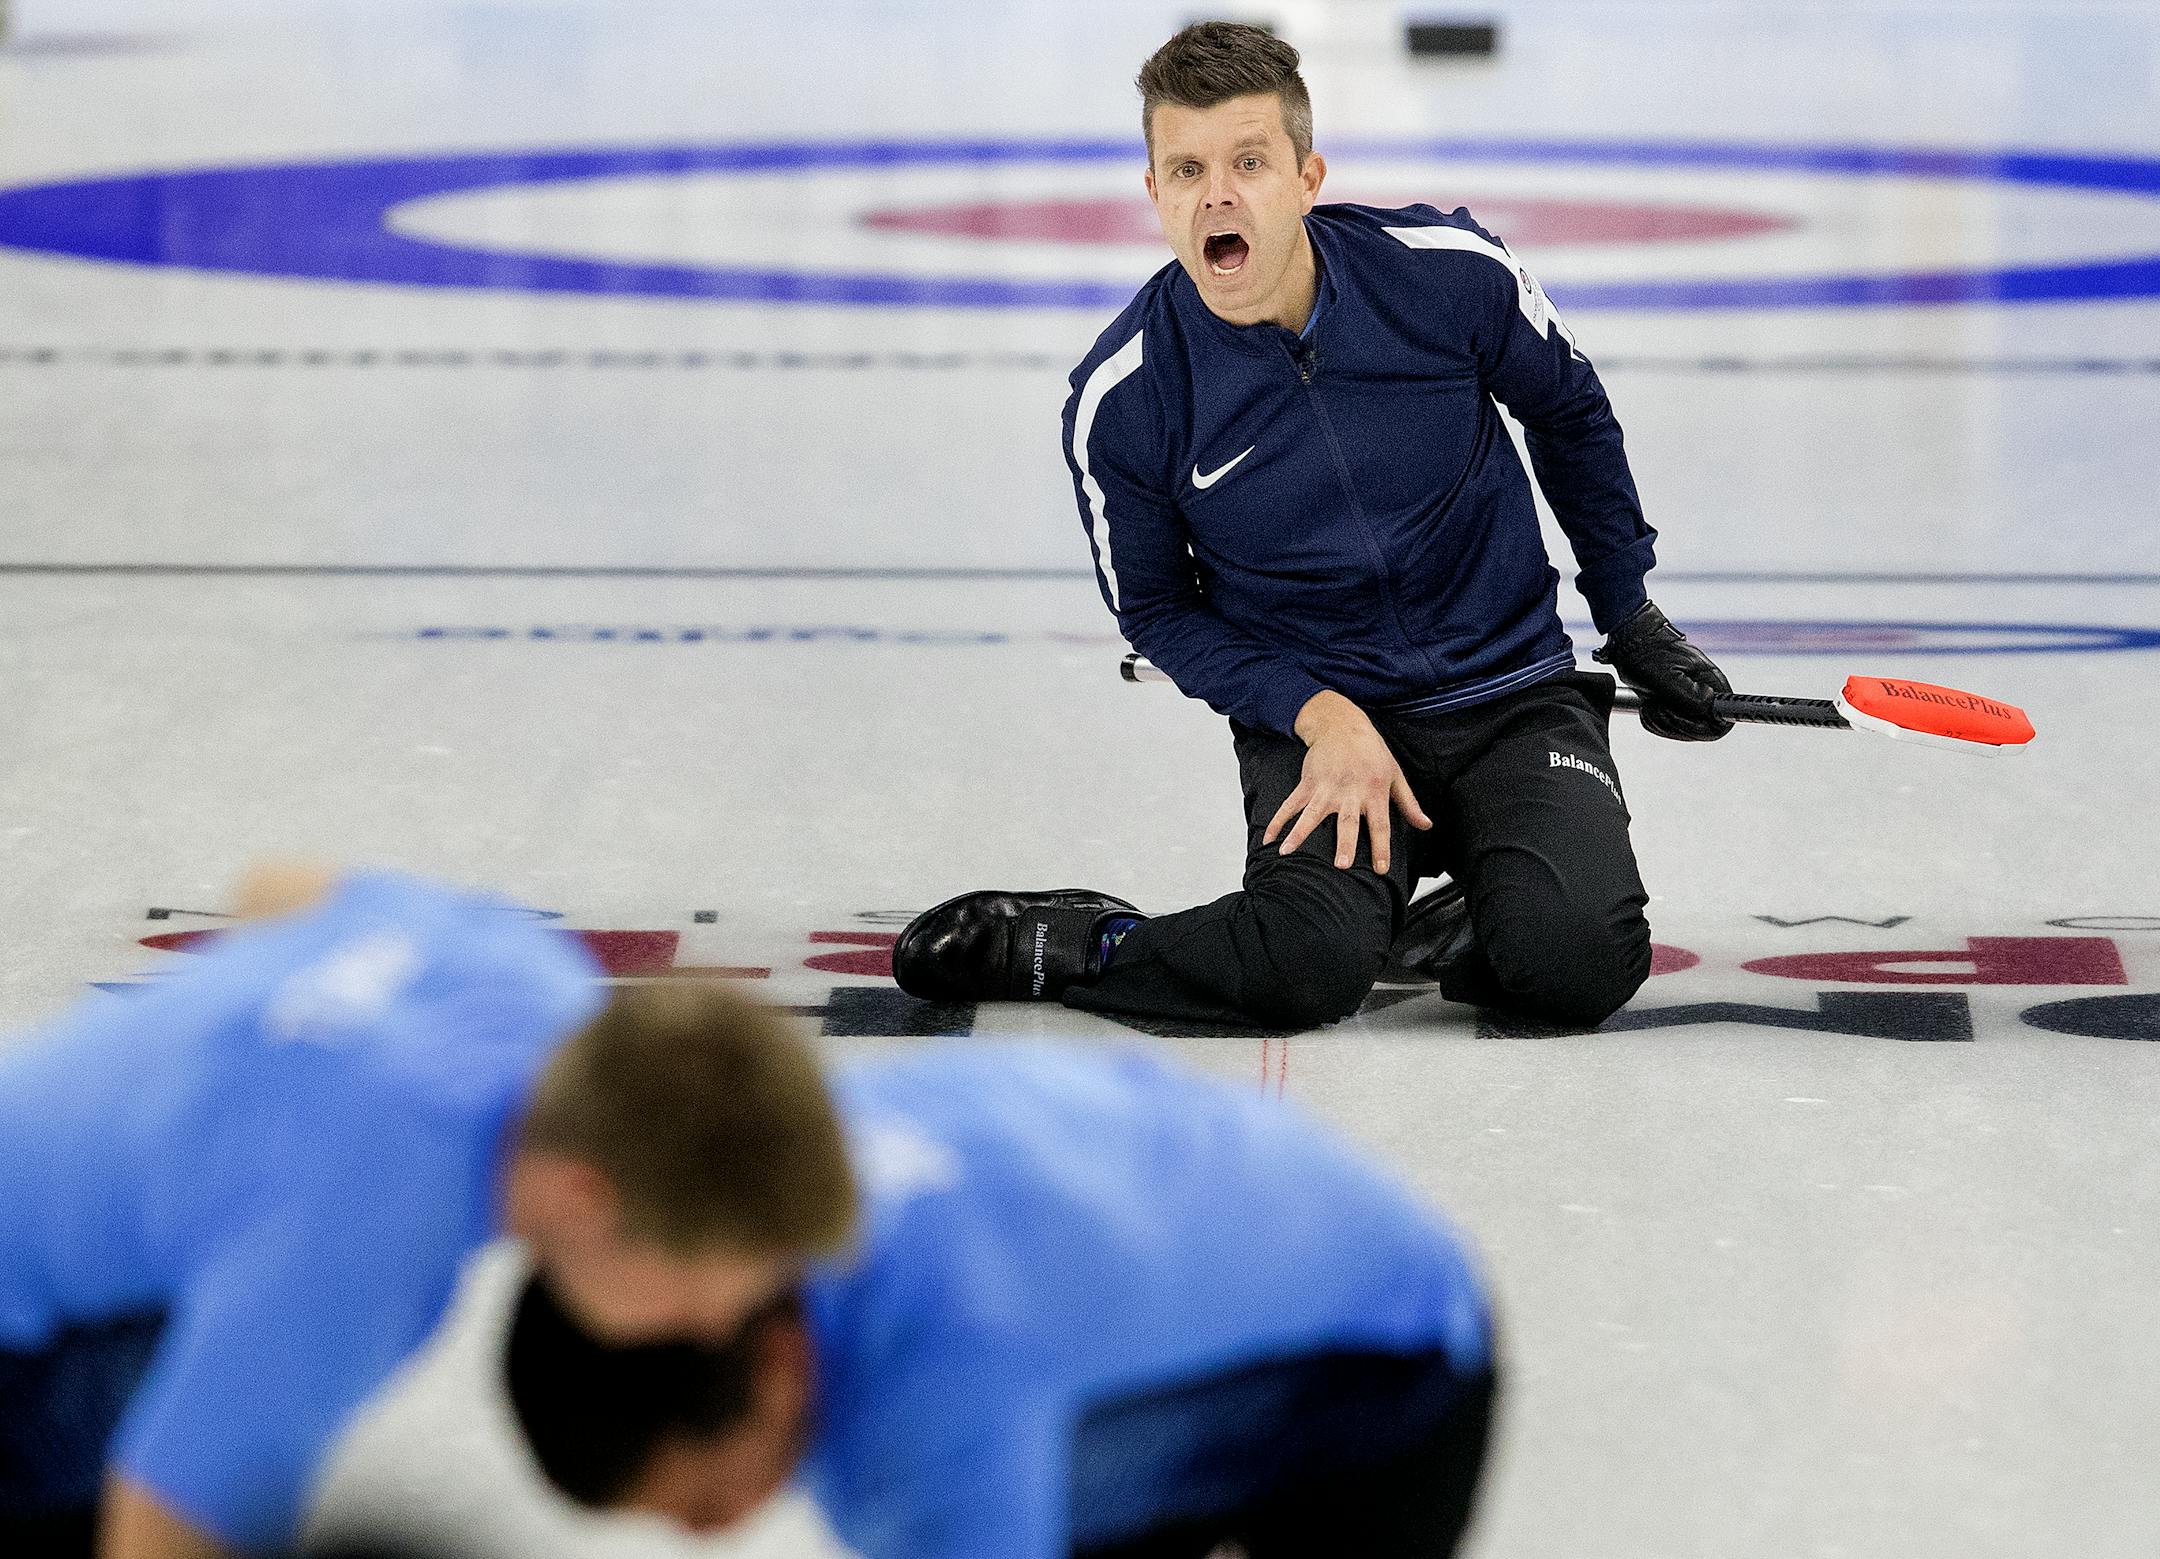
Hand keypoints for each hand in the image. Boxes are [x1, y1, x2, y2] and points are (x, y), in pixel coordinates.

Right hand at [1264, 691, 1433, 871]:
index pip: (1380, 824)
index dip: (1381, 847)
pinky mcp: (1308, 783)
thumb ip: (1409, 804)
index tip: (1380, 868)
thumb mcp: (1395, 775)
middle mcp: (1350, 792)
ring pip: (1312, 814)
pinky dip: (1278, 821)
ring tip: (1287, 852)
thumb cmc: (1372, 751)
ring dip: (1299, 833)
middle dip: (1344, 843)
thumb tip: (1426, 826)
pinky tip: (1269, 839)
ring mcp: (1326, 788)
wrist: (1342, 724)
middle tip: (1341, 864)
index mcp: (1374, 792)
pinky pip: (1290, 805)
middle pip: (1347, 822)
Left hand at [1594, 600, 1732, 740]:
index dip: (1702, 727)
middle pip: (1701, 731)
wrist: (1632, 643)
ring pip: (1683, 730)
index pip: (1723, 721)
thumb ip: (1689, 693)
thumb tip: (1708, 704)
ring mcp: (1691, 701)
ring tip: (1651, 703)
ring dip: (1662, 722)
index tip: (1680, 714)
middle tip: (1658, 706)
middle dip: (1675, 724)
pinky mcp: (1677, 706)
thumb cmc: (1648, 654)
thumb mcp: (1666, 674)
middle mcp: (1706, 695)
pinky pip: (1669, 727)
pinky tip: (1648, 705)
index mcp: (1712, 684)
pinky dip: (1655, 721)